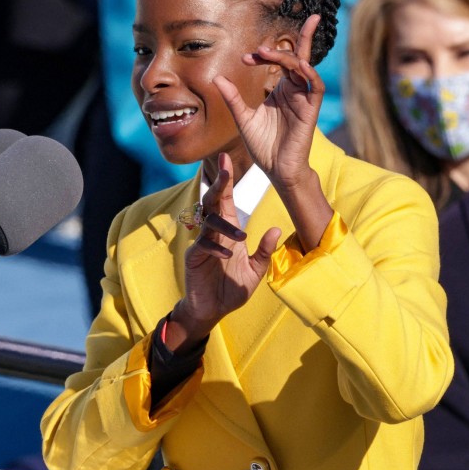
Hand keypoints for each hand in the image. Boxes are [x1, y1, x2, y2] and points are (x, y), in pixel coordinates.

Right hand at [166, 153, 280, 351]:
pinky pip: (202, 246)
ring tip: (240, 238)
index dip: (226, 180)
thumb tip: (275, 229)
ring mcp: (201, 244)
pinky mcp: (193, 258)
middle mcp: (213, 233)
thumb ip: (264, 251)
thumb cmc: (232, 288)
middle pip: (213, 202)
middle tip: (224, 167)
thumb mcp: (256, 271)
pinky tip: (227, 254)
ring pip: (208, 223)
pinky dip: (215, 248)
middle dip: (219, 184)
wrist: (212, 311)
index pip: (226, 200)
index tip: (227, 158)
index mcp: (228, 232)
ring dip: (224, 227)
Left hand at [213, 14, 322, 190]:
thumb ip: (233, 98)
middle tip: (263, 44)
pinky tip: (299, 65)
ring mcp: (303, 99)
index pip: (280, 61)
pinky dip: (309, 74)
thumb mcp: (243, 118)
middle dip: (300, 37)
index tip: (245, 58)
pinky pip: (315, 87)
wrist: (275, 169)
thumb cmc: (263, 145)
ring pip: (304, 68)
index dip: (264, 55)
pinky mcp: (310, 110)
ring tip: (268, 52)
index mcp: (281, 90)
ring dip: (289, 56)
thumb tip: (217, 78)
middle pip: (300, 57)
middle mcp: (295, 90)